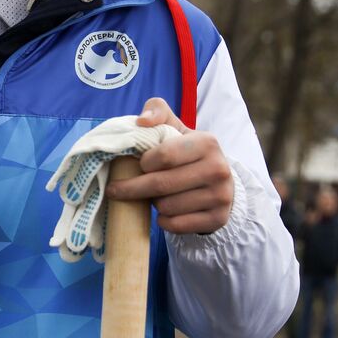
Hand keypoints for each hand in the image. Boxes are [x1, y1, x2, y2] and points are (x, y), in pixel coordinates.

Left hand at [104, 97, 233, 234]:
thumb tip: (142, 121)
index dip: (143, 163)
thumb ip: (157, 111)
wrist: (219, 182)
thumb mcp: (175, 127)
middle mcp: (219, 169)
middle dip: (133, 188)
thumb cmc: (186, 153)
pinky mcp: (217, 219)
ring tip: (154, 196)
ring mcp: (221, 196)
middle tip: (117, 189)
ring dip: (152, 203)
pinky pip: (175, 225)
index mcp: (207, 142)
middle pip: (161, 185)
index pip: (163, 156)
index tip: (138, 165)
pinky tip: (165, 211)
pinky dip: (163, 220)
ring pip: (167, 207)